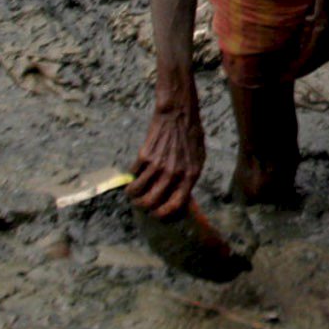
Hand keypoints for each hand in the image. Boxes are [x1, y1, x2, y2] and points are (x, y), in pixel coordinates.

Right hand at [130, 81, 205, 218]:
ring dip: (132, 194)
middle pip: (153, 201)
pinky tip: (132, 176)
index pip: (176, 205)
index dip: (163, 213)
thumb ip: (189, 178)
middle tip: (140, 204)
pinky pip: (133, 174)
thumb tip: (178, 196)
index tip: (155, 214)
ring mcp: (159, 165)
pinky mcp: (145, 155)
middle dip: (143, 206)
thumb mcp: (198, 159)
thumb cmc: (191, 136)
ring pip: (138, 190)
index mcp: (191, 175)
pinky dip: (130, 177)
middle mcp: (174, 173)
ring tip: (132, 192)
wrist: (178, 114)